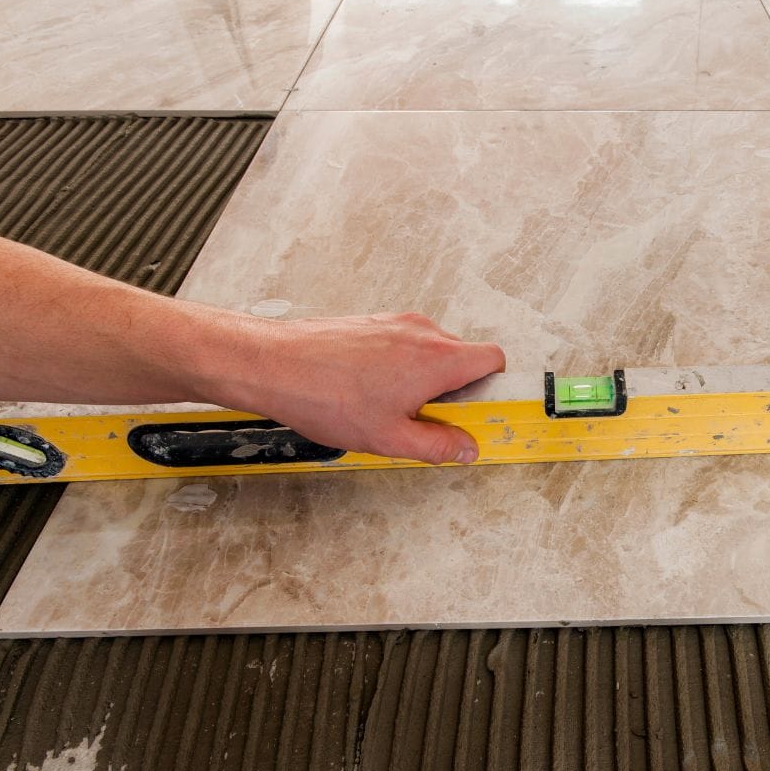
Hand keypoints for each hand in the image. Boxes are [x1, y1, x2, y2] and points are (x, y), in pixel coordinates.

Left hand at [214, 312, 505, 464]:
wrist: (274, 364)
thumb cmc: (324, 395)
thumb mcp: (390, 438)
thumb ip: (438, 446)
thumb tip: (465, 448)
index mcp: (437, 359)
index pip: (494, 361)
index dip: (495, 389)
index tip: (487, 413)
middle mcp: (422, 333)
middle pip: (464, 359)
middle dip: (455, 392)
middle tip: (430, 421)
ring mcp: (397, 323)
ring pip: (432, 353)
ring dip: (425, 381)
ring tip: (391, 409)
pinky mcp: (374, 322)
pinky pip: (404, 346)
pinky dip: (400, 368)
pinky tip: (370, 393)